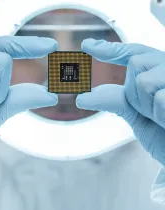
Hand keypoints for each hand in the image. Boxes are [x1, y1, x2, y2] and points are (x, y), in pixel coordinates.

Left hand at [76, 39, 164, 165]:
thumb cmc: (164, 135)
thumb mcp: (137, 115)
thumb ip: (115, 100)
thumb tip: (81, 97)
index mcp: (161, 71)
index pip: (135, 52)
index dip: (111, 49)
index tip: (86, 46)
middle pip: (136, 63)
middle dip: (135, 91)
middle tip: (150, 112)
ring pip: (144, 81)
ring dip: (148, 106)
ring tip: (163, 118)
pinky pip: (160, 99)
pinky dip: (160, 115)